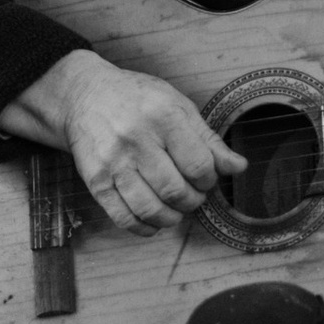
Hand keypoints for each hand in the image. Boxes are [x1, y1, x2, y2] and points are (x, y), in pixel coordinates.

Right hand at [0, 53, 245, 229]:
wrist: (84, 96)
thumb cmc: (137, 100)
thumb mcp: (178, 106)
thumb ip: (208, 139)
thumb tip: (238, 167)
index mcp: (163, 117)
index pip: (199, 165)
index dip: (209, 180)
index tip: (205, 178)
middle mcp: (136, 139)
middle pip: (176, 191)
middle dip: (193, 201)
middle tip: (192, 195)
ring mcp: (113, 162)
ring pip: (151, 209)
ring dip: (172, 218)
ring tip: (176, 208)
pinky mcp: (95, 180)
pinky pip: (124, 217)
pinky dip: (144, 228)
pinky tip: (153, 220)